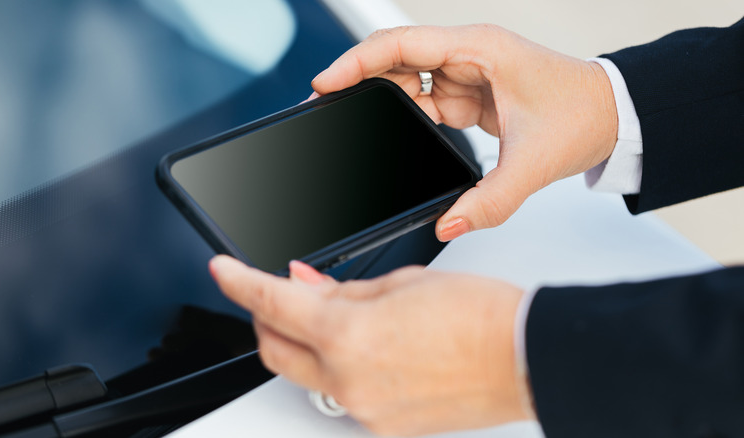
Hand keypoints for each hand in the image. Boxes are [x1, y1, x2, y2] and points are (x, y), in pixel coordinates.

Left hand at [210, 255, 534, 435]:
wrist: (522, 356)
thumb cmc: (476, 314)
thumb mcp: (400, 283)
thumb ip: (341, 289)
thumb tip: (306, 284)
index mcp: (347, 334)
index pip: (270, 302)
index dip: (238, 282)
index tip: (223, 270)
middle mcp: (347, 379)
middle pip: (274, 349)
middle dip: (264, 318)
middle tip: (274, 293)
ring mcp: (363, 408)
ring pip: (307, 373)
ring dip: (306, 343)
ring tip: (336, 316)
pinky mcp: (382, 425)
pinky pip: (342, 392)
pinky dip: (340, 366)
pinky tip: (367, 345)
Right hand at [311, 25, 617, 239]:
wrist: (614, 116)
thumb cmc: (583, 115)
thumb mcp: (533, 164)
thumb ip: (489, 202)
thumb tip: (447, 224)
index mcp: (480, 51)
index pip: (401, 44)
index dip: (356, 62)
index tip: (324, 83)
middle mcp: (468, 55)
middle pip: (395, 59)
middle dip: (359, 82)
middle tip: (327, 108)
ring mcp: (467, 73)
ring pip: (407, 79)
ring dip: (384, 103)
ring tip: (356, 127)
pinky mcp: (469, 94)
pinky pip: (425, 99)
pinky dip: (408, 118)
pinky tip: (396, 135)